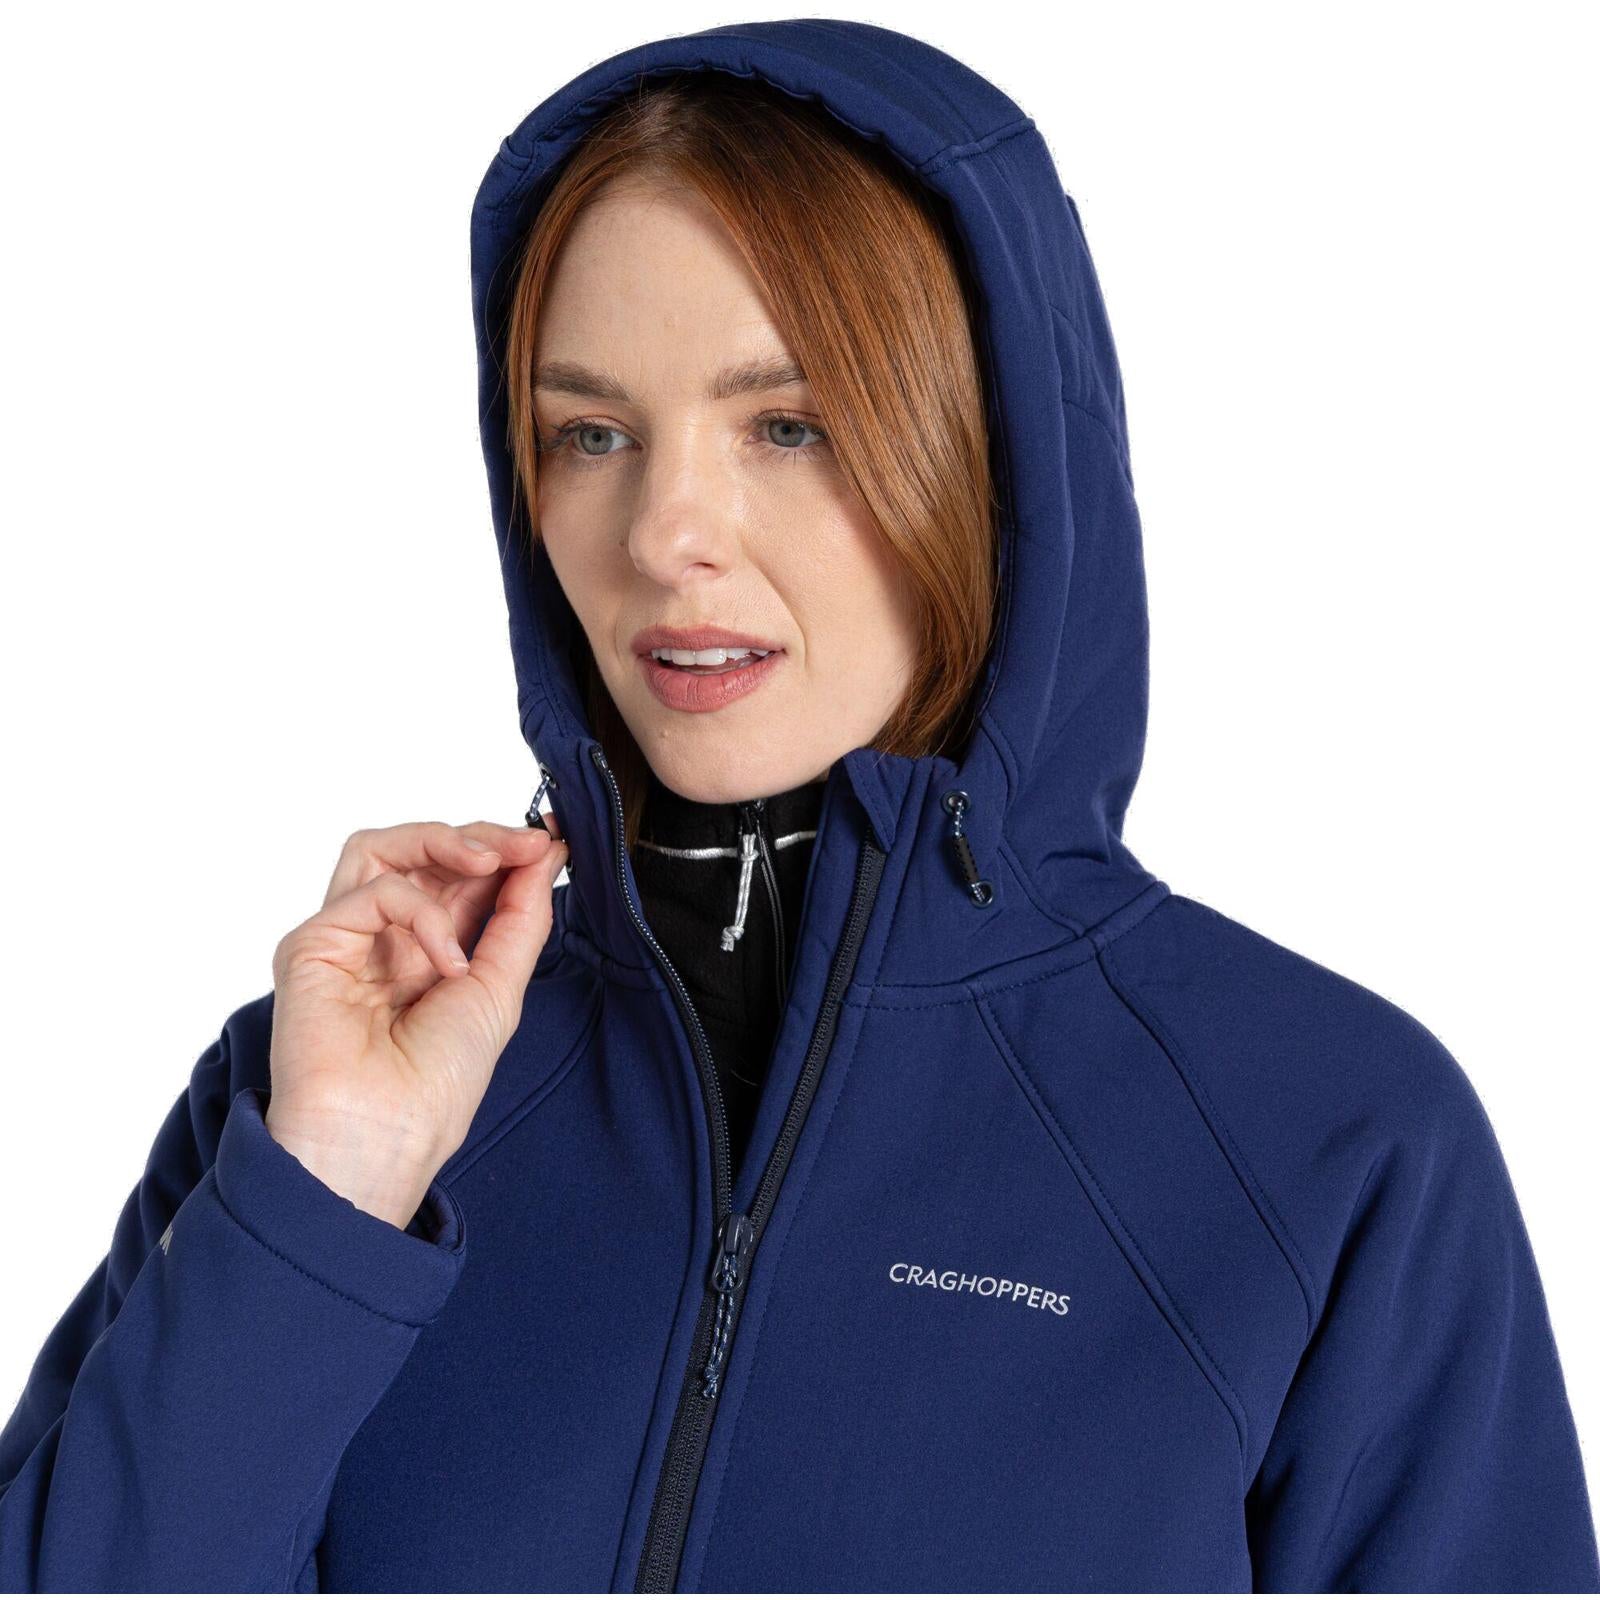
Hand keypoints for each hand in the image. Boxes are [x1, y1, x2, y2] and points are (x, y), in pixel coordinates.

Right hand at [264, 815, 568, 1228]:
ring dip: (445, 841)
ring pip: (381, 848)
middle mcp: (382, 940)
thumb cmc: (436, 1083)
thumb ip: (521, 917)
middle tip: (528, 842)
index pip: (459, 878)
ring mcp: (344, 939)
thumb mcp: (501, 987)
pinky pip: (372, 891)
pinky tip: (446, 960)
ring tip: (491, 861)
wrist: (384, 1135)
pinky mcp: (311, 944)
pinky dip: (421, 913)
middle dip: (481, 837)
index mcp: (426, 952)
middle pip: (420, 852)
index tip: (550, 839)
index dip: (502, 851)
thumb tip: (547, 854)